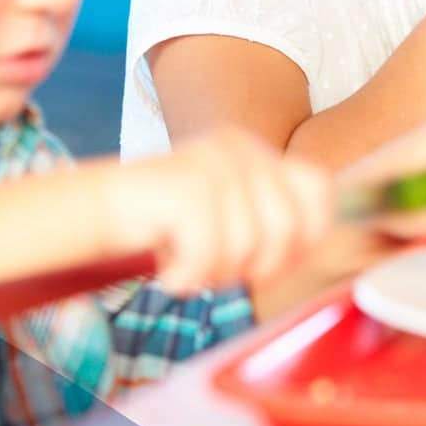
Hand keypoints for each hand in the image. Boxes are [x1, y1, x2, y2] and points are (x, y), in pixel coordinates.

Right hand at [107, 128, 333, 293]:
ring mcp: (215, 163)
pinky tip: (169, 270)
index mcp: (259, 152)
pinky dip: (188, 276)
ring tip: (188, 264)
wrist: (97, 211)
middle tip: (219, 270)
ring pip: (249, 247)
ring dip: (216, 274)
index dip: (308, 236)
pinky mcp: (187, 185)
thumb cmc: (169, 227)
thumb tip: (328, 246)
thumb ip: (275, 221)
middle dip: (259, 267)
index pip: (319, 188)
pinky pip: (210, 254)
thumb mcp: (233, 216)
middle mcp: (242, 148)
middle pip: (289, 228)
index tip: (273, 261)